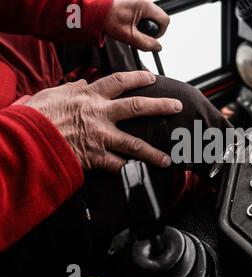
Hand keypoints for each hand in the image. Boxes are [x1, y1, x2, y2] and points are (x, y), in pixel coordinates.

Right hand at [25, 71, 182, 171]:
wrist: (28, 139)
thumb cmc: (37, 116)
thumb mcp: (53, 94)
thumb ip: (72, 89)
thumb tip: (83, 83)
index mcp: (90, 96)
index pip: (120, 82)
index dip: (138, 78)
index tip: (152, 78)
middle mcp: (100, 115)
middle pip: (137, 107)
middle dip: (160, 106)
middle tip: (176, 106)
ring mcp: (101, 137)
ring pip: (134, 144)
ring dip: (153, 152)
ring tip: (168, 159)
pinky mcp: (96, 158)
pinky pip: (118, 166)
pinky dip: (130, 171)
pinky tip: (142, 176)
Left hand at [104, 0, 169, 51]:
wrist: (94, 11)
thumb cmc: (108, 18)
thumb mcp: (129, 35)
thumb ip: (146, 43)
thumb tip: (157, 47)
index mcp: (145, 6)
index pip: (165, 20)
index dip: (160, 32)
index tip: (150, 38)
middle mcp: (144, 1)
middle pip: (159, 18)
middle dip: (151, 29)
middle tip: (139, 34)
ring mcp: (139, 1)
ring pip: (151, 17)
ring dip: (144, 25)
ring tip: (132, 29)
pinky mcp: (134, 3)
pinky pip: (143, 14)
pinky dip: (138, 21)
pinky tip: (129, 24)